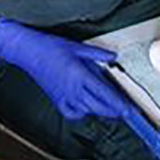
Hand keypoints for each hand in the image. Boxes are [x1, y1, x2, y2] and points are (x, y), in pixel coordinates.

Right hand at [0, 17, 126, 120]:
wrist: (27, 51)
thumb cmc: (48, 46)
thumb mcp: (76, 46)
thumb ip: (97, 53)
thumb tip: (112, 56)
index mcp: (80, 75)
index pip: (106, 95)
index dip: (121, 104)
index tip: (131, 109)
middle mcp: (73, 89)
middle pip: (100, 107)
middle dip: (115, 110)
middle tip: (125, 110)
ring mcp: (64, 96)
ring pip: (88, 111)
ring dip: (101, 110)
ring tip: (109, 106)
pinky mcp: (56, 99)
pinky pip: (72, 112)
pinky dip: (82, 112)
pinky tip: (85, 106)